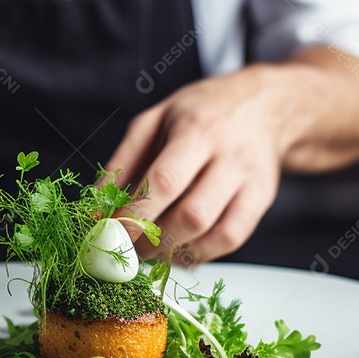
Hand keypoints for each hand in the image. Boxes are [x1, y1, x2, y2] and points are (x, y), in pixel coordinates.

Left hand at [107, 67, 282, 266]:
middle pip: (192, 215)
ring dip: (176, 251)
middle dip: (152, 241)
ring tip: (151, 249)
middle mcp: (230, 156)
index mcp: (197, 129)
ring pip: (215, 233)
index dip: (135, 214)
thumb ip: (122, 163)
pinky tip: (179, 248)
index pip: (165, 181)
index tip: (109, 234)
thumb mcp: (154, 120)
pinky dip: (201, 252)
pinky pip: (232, 239)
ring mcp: (252, 180)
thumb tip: (95, 208)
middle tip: (127, 247)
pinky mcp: (262, 200)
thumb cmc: (201, 111)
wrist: (264, 105)